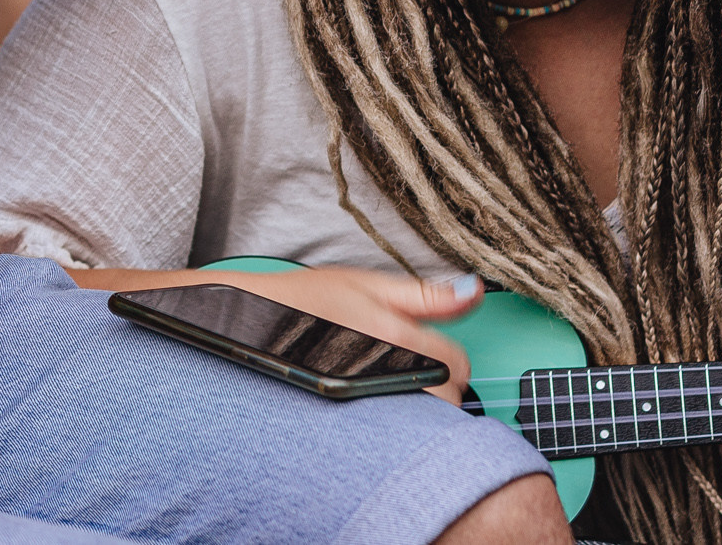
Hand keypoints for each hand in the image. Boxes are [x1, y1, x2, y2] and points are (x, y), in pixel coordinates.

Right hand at [200, 267, 480, 401]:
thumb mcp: (366, 283)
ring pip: (420, 424)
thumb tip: (472, 291)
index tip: (432, 356)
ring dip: (417, 411)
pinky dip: (390, 428)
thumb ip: (425, 295)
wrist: (248, 325)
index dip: (449, 359)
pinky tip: (373, 408)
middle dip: (437, 391)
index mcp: (399, 338)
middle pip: (445, 403)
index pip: (457, 366)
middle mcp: (387, 375)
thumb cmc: (303, 301)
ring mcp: (367, 402)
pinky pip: (389, 438)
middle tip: (409, 373)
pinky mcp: (348, 420)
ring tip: (390, 391)